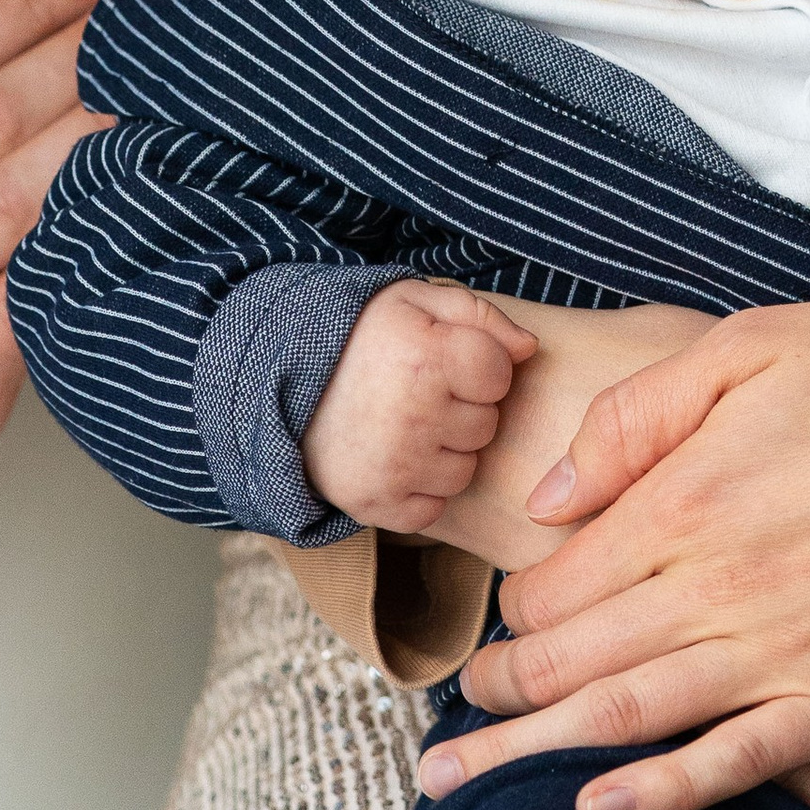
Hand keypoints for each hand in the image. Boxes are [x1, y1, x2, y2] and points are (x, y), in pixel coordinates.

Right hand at [302, 282, 538, 533]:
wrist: (279, 381)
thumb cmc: (359, 337)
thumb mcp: (415, 301)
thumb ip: (481, 317)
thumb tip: (530, 349)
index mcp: (427, 356)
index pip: (500, 373)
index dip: (477, 364)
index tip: (444, 359)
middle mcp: (413, 415)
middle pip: (485, 425)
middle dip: (462, 407)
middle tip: (418, 391)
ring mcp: (394, 466)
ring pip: (464, 470)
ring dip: (444, 451)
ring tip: (404, 424)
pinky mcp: (375, 504)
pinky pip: (432, 508)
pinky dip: (419, 489)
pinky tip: (393, 458)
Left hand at [422, 293, 809, 809]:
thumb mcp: (754, 343)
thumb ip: (641, 416)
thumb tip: (554, 495)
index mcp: (690, 491)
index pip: (562, 578)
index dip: (518, 607)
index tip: (495, 620)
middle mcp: (722, 579)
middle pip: (577, 656)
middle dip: (505, 692)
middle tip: (456, 717)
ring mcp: (788, 648)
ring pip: (634, 715)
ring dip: (542, 750)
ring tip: (475, 773)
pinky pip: (741, 764)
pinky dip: (663, 793)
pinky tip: (601, 808)